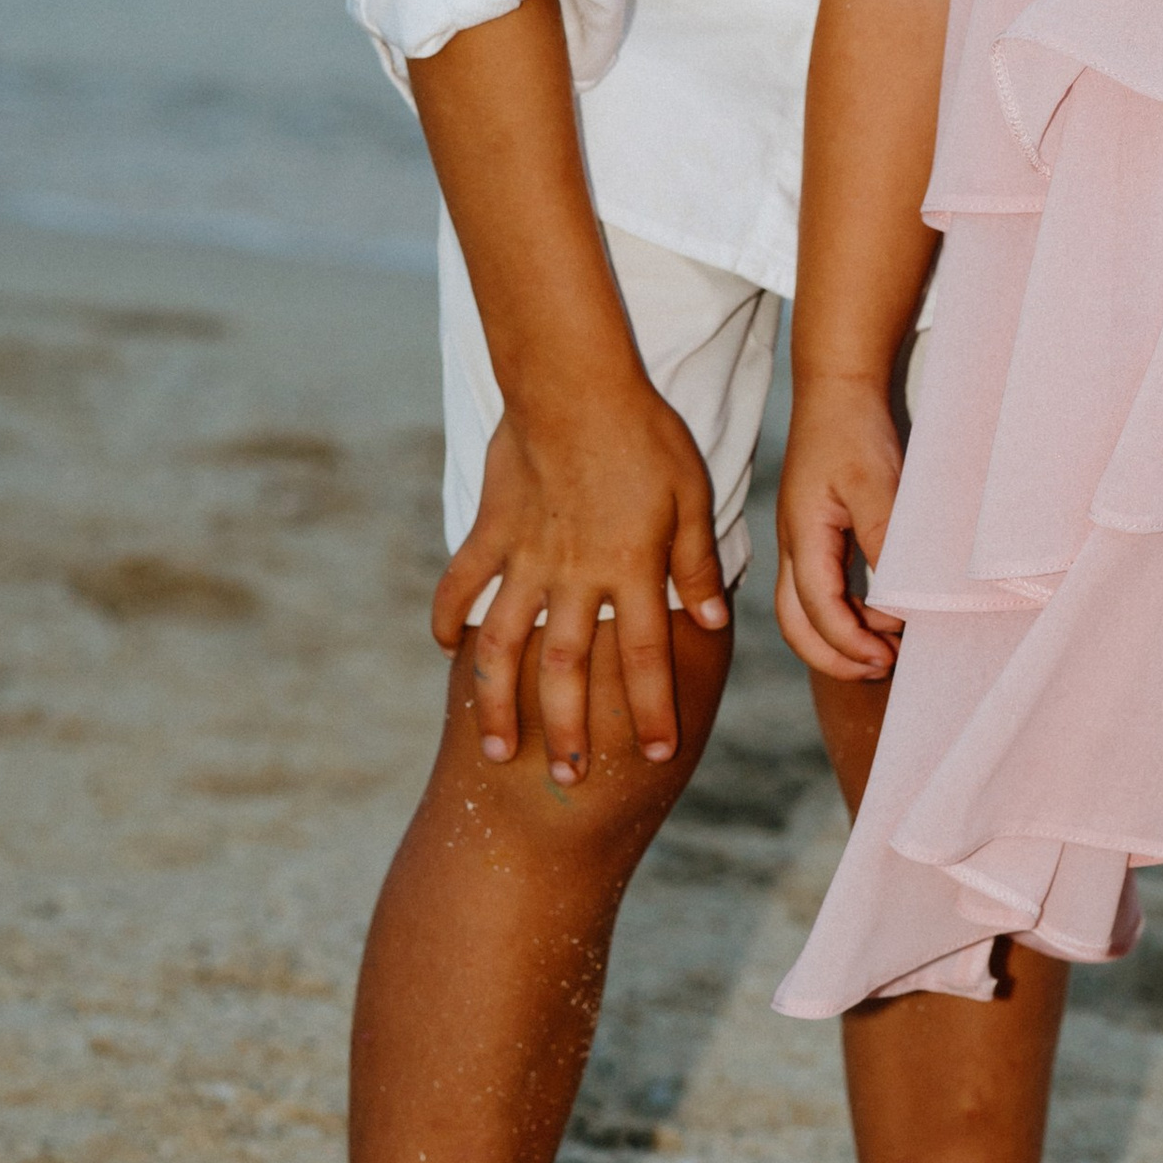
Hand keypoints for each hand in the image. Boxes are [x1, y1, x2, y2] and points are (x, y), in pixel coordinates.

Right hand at [432, 383, 727, 787]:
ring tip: (497, 749)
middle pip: (568, 671)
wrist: (573, 383)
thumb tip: (714, 620)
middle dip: (568, 731)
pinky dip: (451, 619)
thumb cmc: (645, 434)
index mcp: (631, 569)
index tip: (655, 752)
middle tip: (567, 779)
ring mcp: (525, 558)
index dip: (650, 709)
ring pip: (504, 646)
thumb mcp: (691, 496)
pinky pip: (463, 585)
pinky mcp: (490, 532)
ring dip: (499, 702)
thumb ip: (697, 563)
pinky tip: (448, 650)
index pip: (645, 656)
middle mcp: (575, 576)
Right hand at [774, 376, 907, 684]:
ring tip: (885, 651)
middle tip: (881, 668)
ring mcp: (801, 541)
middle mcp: (793, 545)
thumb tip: (898, 599)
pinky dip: (843, 615)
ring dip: (838, 640)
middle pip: (795, 623)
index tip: (889, 653)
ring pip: (803, 611)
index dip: (850, 641)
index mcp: (802, 535)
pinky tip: (879, 617)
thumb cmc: (854, 430)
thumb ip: (885, 540)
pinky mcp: (815, 534)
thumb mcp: (878, 484)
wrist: (837, 389)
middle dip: (834, 657)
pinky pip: (818, 590)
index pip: (816, 607)